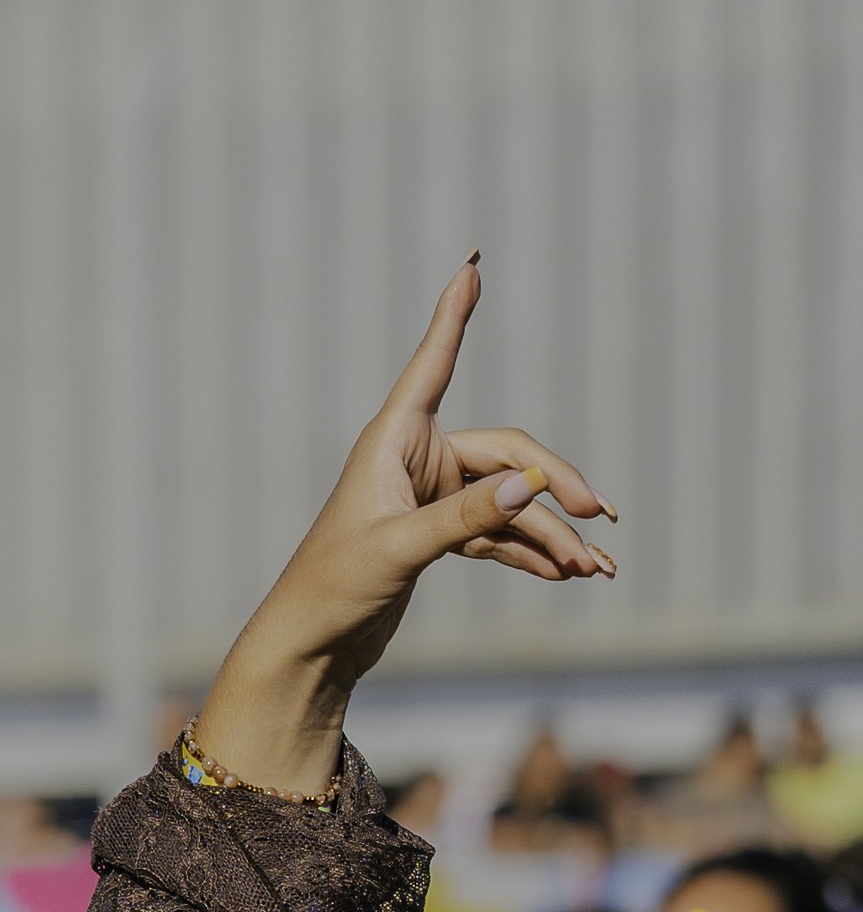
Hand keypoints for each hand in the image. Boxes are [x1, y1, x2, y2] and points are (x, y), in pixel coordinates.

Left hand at [198, 259, 613, 795]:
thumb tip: (533, 486)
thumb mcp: (398, 550)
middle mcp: (416, 460)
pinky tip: (566, 573)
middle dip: (556, 486)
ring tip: (595, 569)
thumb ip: (465, 517)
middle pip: (507, 455)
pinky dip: (532, 552)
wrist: (312, 646)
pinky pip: (499, 533)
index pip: (434, 363)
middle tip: (599, 519)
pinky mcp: (439, 535)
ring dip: (553, 534)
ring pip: (510, 502)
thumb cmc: (335, 589)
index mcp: (393, 442)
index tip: (471, 265)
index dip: (454, 315)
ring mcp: (432, 497)